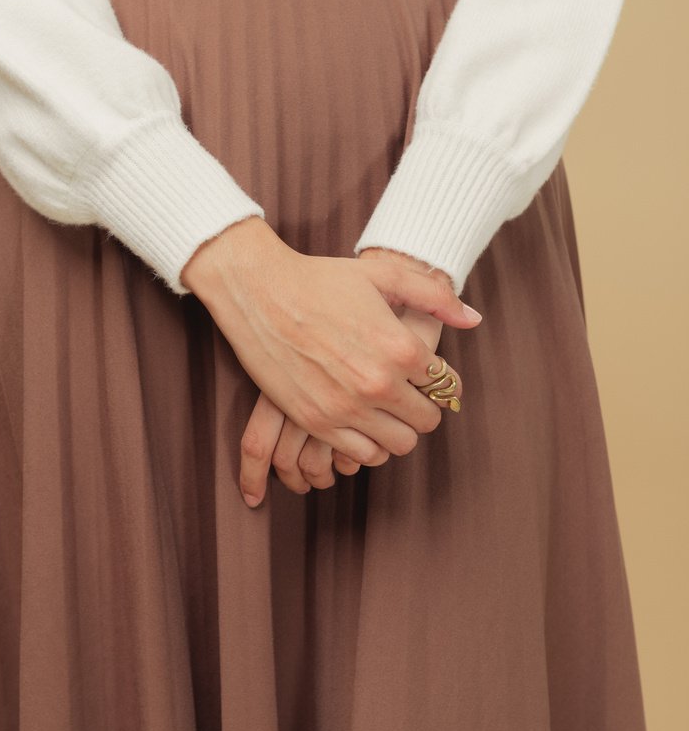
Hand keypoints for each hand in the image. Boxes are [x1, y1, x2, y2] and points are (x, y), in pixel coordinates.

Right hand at [182, 218, 480, 466]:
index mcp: (401, 347)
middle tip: (405, 392)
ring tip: (382, 408)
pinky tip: (358, 420)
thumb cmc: (321, 278)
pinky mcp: (316, 422)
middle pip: (426, 421)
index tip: (425, 374)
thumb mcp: (383, 274)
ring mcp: (346, 407)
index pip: (446, 385)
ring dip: (396, 429)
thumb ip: (434, 296)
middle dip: (421, 407)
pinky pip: (363, 455)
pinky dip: (368, 444)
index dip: (439, 380)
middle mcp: (378, 383)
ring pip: (399, 445)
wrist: (258, 290)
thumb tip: (473, 320)